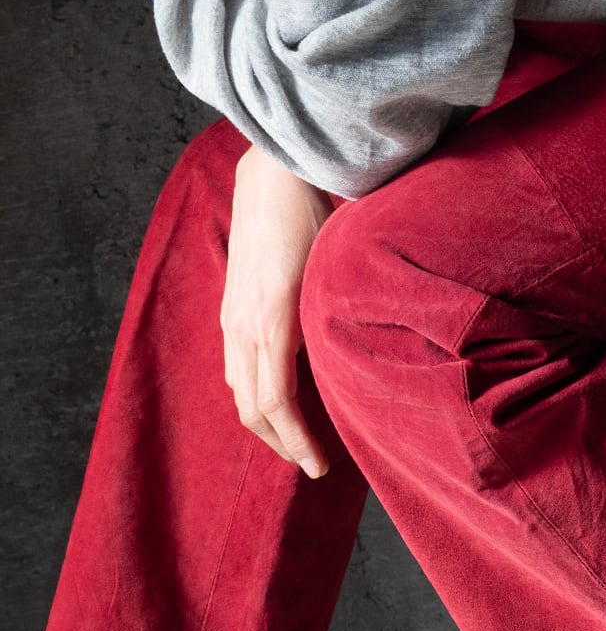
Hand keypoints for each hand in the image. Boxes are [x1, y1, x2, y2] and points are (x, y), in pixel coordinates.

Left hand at [221, 144, 334, 477]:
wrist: (283, 166)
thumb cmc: (301, 205)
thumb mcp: (302, 263)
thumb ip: (307, 295)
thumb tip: (341, 314)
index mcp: (244, 314)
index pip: (250, 385)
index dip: (274, 423)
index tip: (304, 446)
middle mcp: (239, 325)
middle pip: (248, 406)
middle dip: (280, 443)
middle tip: (312, 464)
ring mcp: (249, 323)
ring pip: (257, 407)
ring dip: (285, 442)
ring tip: (315, 462)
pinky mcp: (268, 317)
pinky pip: (274, 391)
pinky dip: (292, 427)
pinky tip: (312, 446)